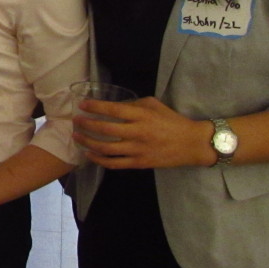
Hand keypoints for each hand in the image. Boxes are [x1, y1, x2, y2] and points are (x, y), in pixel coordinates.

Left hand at [73, 95, 212, 169]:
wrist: (192, 143)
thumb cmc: (172, 121)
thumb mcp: (155, 105)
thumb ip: (134, 104)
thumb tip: (114, 106)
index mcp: (142, 115)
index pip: (113, 109)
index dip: (95, 107)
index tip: (83, 105)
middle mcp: (138, 132)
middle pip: (105, 129)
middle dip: (86, 124)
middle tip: (76, 120)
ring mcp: (138, 150)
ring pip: (106, 148)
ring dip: (88, 142)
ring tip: (77, 136)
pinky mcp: (139, 163)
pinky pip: (115, 163)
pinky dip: (99, 160)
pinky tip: (90, 154)